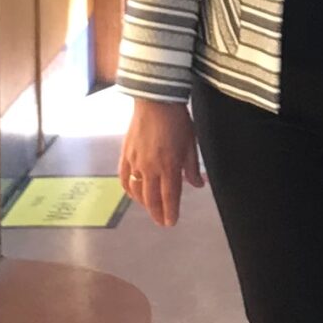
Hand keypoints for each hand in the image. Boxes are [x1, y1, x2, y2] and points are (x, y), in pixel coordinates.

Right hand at [120, 98, 205, 228]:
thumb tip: (199, 184)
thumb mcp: (191, 143)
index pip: (170, 197)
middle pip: (152, 199)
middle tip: (161, 222)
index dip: (171, 212)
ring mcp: (135, 162)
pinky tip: (133, 192)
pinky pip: (124, 178)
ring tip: (151, 207)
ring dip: (144, 203)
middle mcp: (150, 168)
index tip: (171, 223)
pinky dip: (128, 189)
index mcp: (169, 166)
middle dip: (157, 213)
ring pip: (137, 191)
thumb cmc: (177, 120)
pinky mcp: (125, 154)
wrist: (155, 100)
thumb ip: (192, 167)